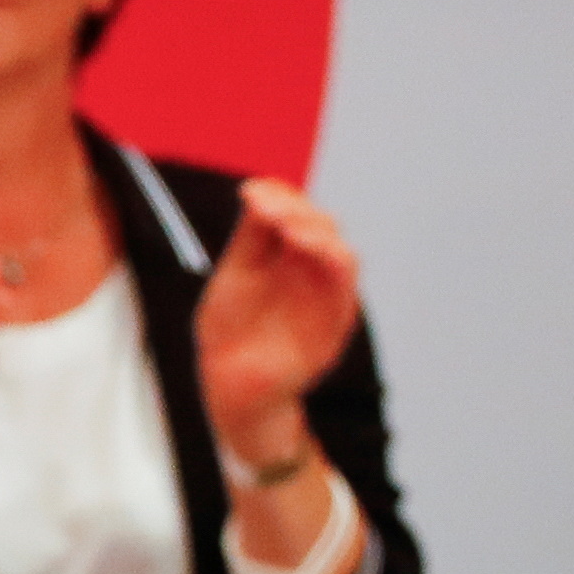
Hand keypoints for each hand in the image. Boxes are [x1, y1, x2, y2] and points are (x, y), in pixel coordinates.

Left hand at [194, 180, 359, 459]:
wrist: (229, 383)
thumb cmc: (231, 328)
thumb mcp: (235, 274)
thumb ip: (251, 238)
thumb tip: (256, 190)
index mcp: (285, 255)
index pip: (296, 212)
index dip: (280, 196)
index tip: (249, 191)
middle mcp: (310, 271)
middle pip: (321, 225)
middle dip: (295, 209)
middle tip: (264, 208)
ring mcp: (325, 295)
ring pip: (339, 251)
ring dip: (316, 232)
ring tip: (287, 227)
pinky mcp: (333, 322)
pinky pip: (344, 286)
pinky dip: (332, 260)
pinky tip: (307, 246)